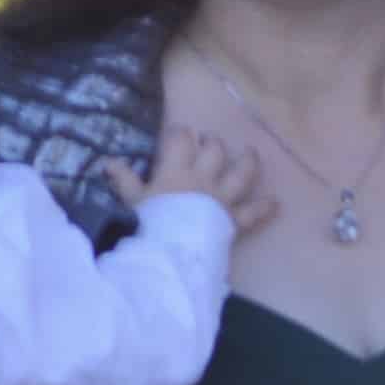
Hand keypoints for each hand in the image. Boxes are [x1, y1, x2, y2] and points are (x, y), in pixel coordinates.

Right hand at [117, 124, 273, 235]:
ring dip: (248, 162)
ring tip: (251, 154)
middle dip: (212, 143)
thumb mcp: (131, 201)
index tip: (179, 133)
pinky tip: (276, 204)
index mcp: (176, 169)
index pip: (180, 139)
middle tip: (208, 143)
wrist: (172, 250)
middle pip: (214, 150)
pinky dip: (265, 208)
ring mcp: (222, 198)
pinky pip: (253, 213)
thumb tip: (108, 162)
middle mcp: (203, 177)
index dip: (180, 133)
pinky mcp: (233, 220)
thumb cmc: (149, 223)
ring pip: (241, 173)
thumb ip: (123, 180)